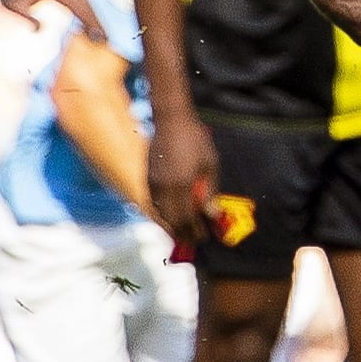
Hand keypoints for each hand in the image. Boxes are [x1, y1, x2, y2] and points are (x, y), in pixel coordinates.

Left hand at [0, 0, 106, 40]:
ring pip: (85, 1)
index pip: (81, 9)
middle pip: (88, 5)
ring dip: (93, 16)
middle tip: (105, 41)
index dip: (92, 24)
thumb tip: (37, 29)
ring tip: (99, 34)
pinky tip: (85, 22)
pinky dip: (85, 10)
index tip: (99, 38)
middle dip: (97, 22)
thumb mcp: (13, 5)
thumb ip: (26, 17)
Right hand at [147, 111, 218, 251]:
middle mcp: (164, 187)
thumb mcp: (210, 164)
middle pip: (172, 220)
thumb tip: (212, 215)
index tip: (203, 238)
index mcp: (182, 184)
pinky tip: (169, 216)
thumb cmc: (195, 139)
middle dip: (182, 233)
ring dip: (170, 225)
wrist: (171, 119)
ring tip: (180, 234)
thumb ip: (210, 191)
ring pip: (159, 213)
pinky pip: (153, 202)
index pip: (187, 217)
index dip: (195, 231)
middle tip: (191, 242)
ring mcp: (153, 182)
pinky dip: (161, 213)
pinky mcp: (148, 177)